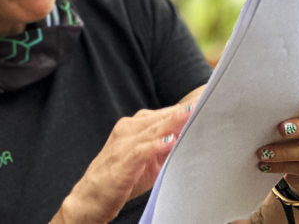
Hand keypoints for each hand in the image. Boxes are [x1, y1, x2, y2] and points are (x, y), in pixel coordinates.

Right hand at [53, 101, 193, 223]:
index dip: (186, 108)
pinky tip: (170, 142)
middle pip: (160, 118)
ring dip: (172, 122)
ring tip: (191, 114)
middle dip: (183, 111)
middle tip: (205, 101)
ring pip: (151, 129)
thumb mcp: (148, 160)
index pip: (164, 114)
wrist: (91, 197)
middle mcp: (128, 129)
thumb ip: (166, 148)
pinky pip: (140, 150)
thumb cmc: (122, 177)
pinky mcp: (121, 161)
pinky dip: (155, 145)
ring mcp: (123, 144)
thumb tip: (192, 139)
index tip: (207, 100)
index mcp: (134, 126)